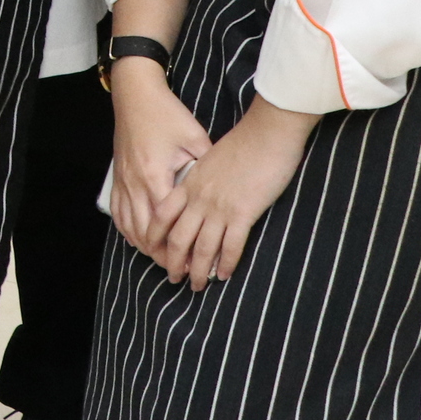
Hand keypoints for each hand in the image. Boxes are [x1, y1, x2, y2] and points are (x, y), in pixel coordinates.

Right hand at [103, 62, 212, 253]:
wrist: (134, 95)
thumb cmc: (166, 114)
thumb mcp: (195, 137)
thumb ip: (208, 167)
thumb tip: (228, 190)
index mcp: (156, 176)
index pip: (167, 225)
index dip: (181, 248)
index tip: (198, 263)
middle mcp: (135, 184)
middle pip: (147, 233)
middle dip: (165, 256)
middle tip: (183, 272)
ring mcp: (123, 182)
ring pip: (131, 227)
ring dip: (147, 248)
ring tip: (165, 262)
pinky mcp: (117, 178)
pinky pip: (119, 214)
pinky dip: (129, 232)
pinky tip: (139, 241)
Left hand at [147, 97, 315, 290]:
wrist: (266, 133)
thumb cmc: (243, 143)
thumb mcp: (210, 158)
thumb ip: (202, 177)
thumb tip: (199, 192)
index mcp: (189, 183)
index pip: (162, 215)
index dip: (156, 236)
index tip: (154, 252)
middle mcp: (199, 198)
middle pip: (178, 238)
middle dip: (174, 262)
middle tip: (174, 279)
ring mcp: (219, 206)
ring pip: (202, 247)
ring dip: (199, 270)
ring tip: (198, 286)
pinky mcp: (243, 212)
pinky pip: (231, 245)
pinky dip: (226, 263)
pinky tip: (225, 275)